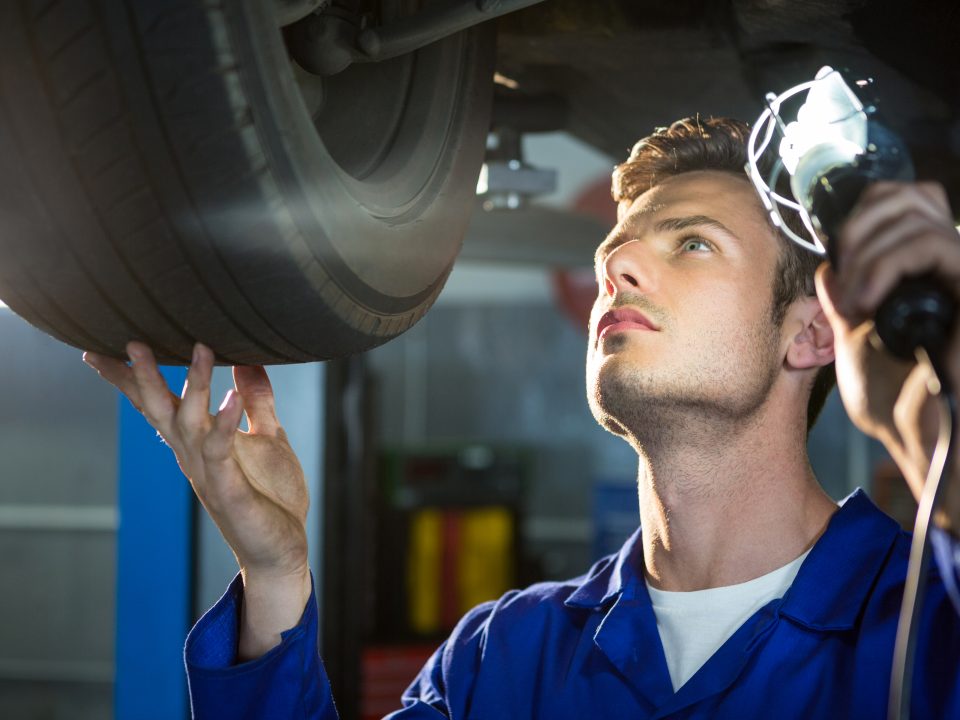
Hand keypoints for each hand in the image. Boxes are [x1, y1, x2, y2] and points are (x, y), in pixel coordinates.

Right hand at [84, 341, 311, 657]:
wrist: (280, 550)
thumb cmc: (271, 496)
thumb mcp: (268, 438)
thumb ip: (256, 402)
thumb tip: (248, 361)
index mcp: (196, 442)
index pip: (157, 404)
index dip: (128, 379)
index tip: (98, 349)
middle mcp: (193, 455)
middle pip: (160, 409)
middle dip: (144, 376)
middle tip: (131, 340)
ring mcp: (207, 472)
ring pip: (189, 423)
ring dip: (193, 385)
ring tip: (199, 348)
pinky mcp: (229, 489)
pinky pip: (222, 451)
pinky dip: (225, 422)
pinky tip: (231, 396)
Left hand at [814, 181, 959, 532]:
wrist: (924, 446)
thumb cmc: (897, 404)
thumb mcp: (854, 342)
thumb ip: (845, 300)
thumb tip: (830, 265)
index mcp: (923, 272)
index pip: (899, 201)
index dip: (859, 217)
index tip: (835, 264)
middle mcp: (951, 266)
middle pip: (909, 196)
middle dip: (857, 231)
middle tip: (843, 287)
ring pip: (917, 216)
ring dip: (865, 255)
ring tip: (852, 306)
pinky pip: (932, 246)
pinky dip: (884, 267)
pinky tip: (863, 305)